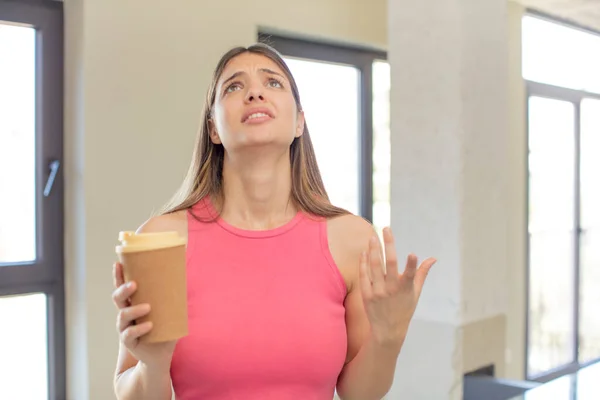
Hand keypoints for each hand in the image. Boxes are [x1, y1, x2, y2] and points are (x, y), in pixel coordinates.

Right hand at [112, 262, 176, 367]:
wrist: (161, 355)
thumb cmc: (165, 329)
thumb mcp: (169, 311)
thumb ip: (173, 296)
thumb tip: (184, 275)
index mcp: (133, 303)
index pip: (122, 287)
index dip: (118, 276)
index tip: (118, 263)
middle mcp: (126, 314)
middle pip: (118, 299)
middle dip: (123, 290)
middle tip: (135, 284)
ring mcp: (125, 328)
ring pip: (122, 315)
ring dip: (134, 310)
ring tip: (148, 307)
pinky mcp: (129, 342)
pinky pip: (129, 334)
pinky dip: (139, 328)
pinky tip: (149, 325)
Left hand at [359, 228, 435, 348]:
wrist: (388, 331)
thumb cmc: (404, 309)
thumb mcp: (415, 293)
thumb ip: (421, 273)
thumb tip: (433, 258)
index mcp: (406, 289)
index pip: (410, 275)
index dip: (412, 265)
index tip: (413, 254)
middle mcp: (392, 290)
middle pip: (389, 264)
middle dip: (388, 245)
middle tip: (386, 229)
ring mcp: (378, 292)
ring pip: (374, 267)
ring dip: (373, 250)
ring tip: (373, 237)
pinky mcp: (366, 295)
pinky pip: (364, 275)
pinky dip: (364, 263)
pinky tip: (364, 252)